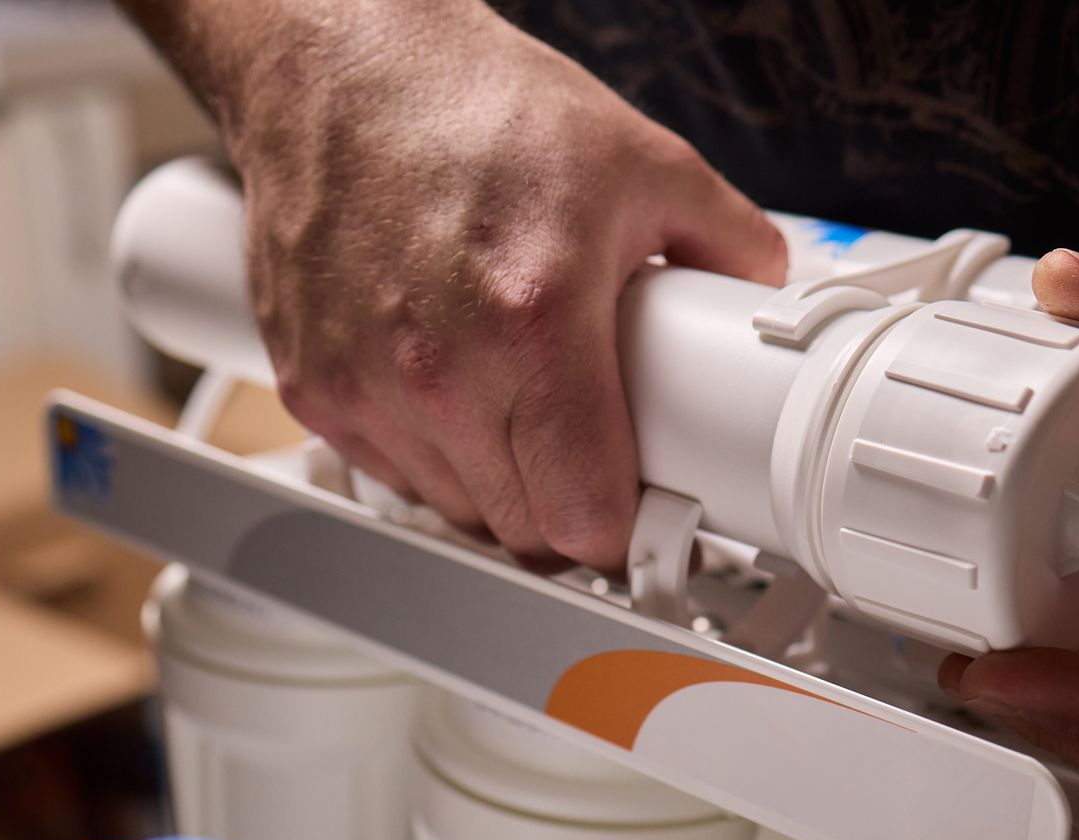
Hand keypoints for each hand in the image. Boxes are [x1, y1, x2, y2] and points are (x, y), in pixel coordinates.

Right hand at [205, 0, 784, 568]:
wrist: (340, 65)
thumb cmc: (470, 104)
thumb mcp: (638, 159)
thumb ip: (725, 236)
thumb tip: (764, 288)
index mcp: (533, 324)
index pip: (583, 518)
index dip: (624, 527)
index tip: (641, 508)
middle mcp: (439, 373)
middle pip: (523, 535)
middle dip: (567, 510)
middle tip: (592, 459)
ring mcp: (366, 388)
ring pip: (456, 514)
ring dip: (498, 490)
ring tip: (522, 415)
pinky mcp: (314, 388)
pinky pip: (392, 476)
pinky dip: (432, 458)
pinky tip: (456, 397)